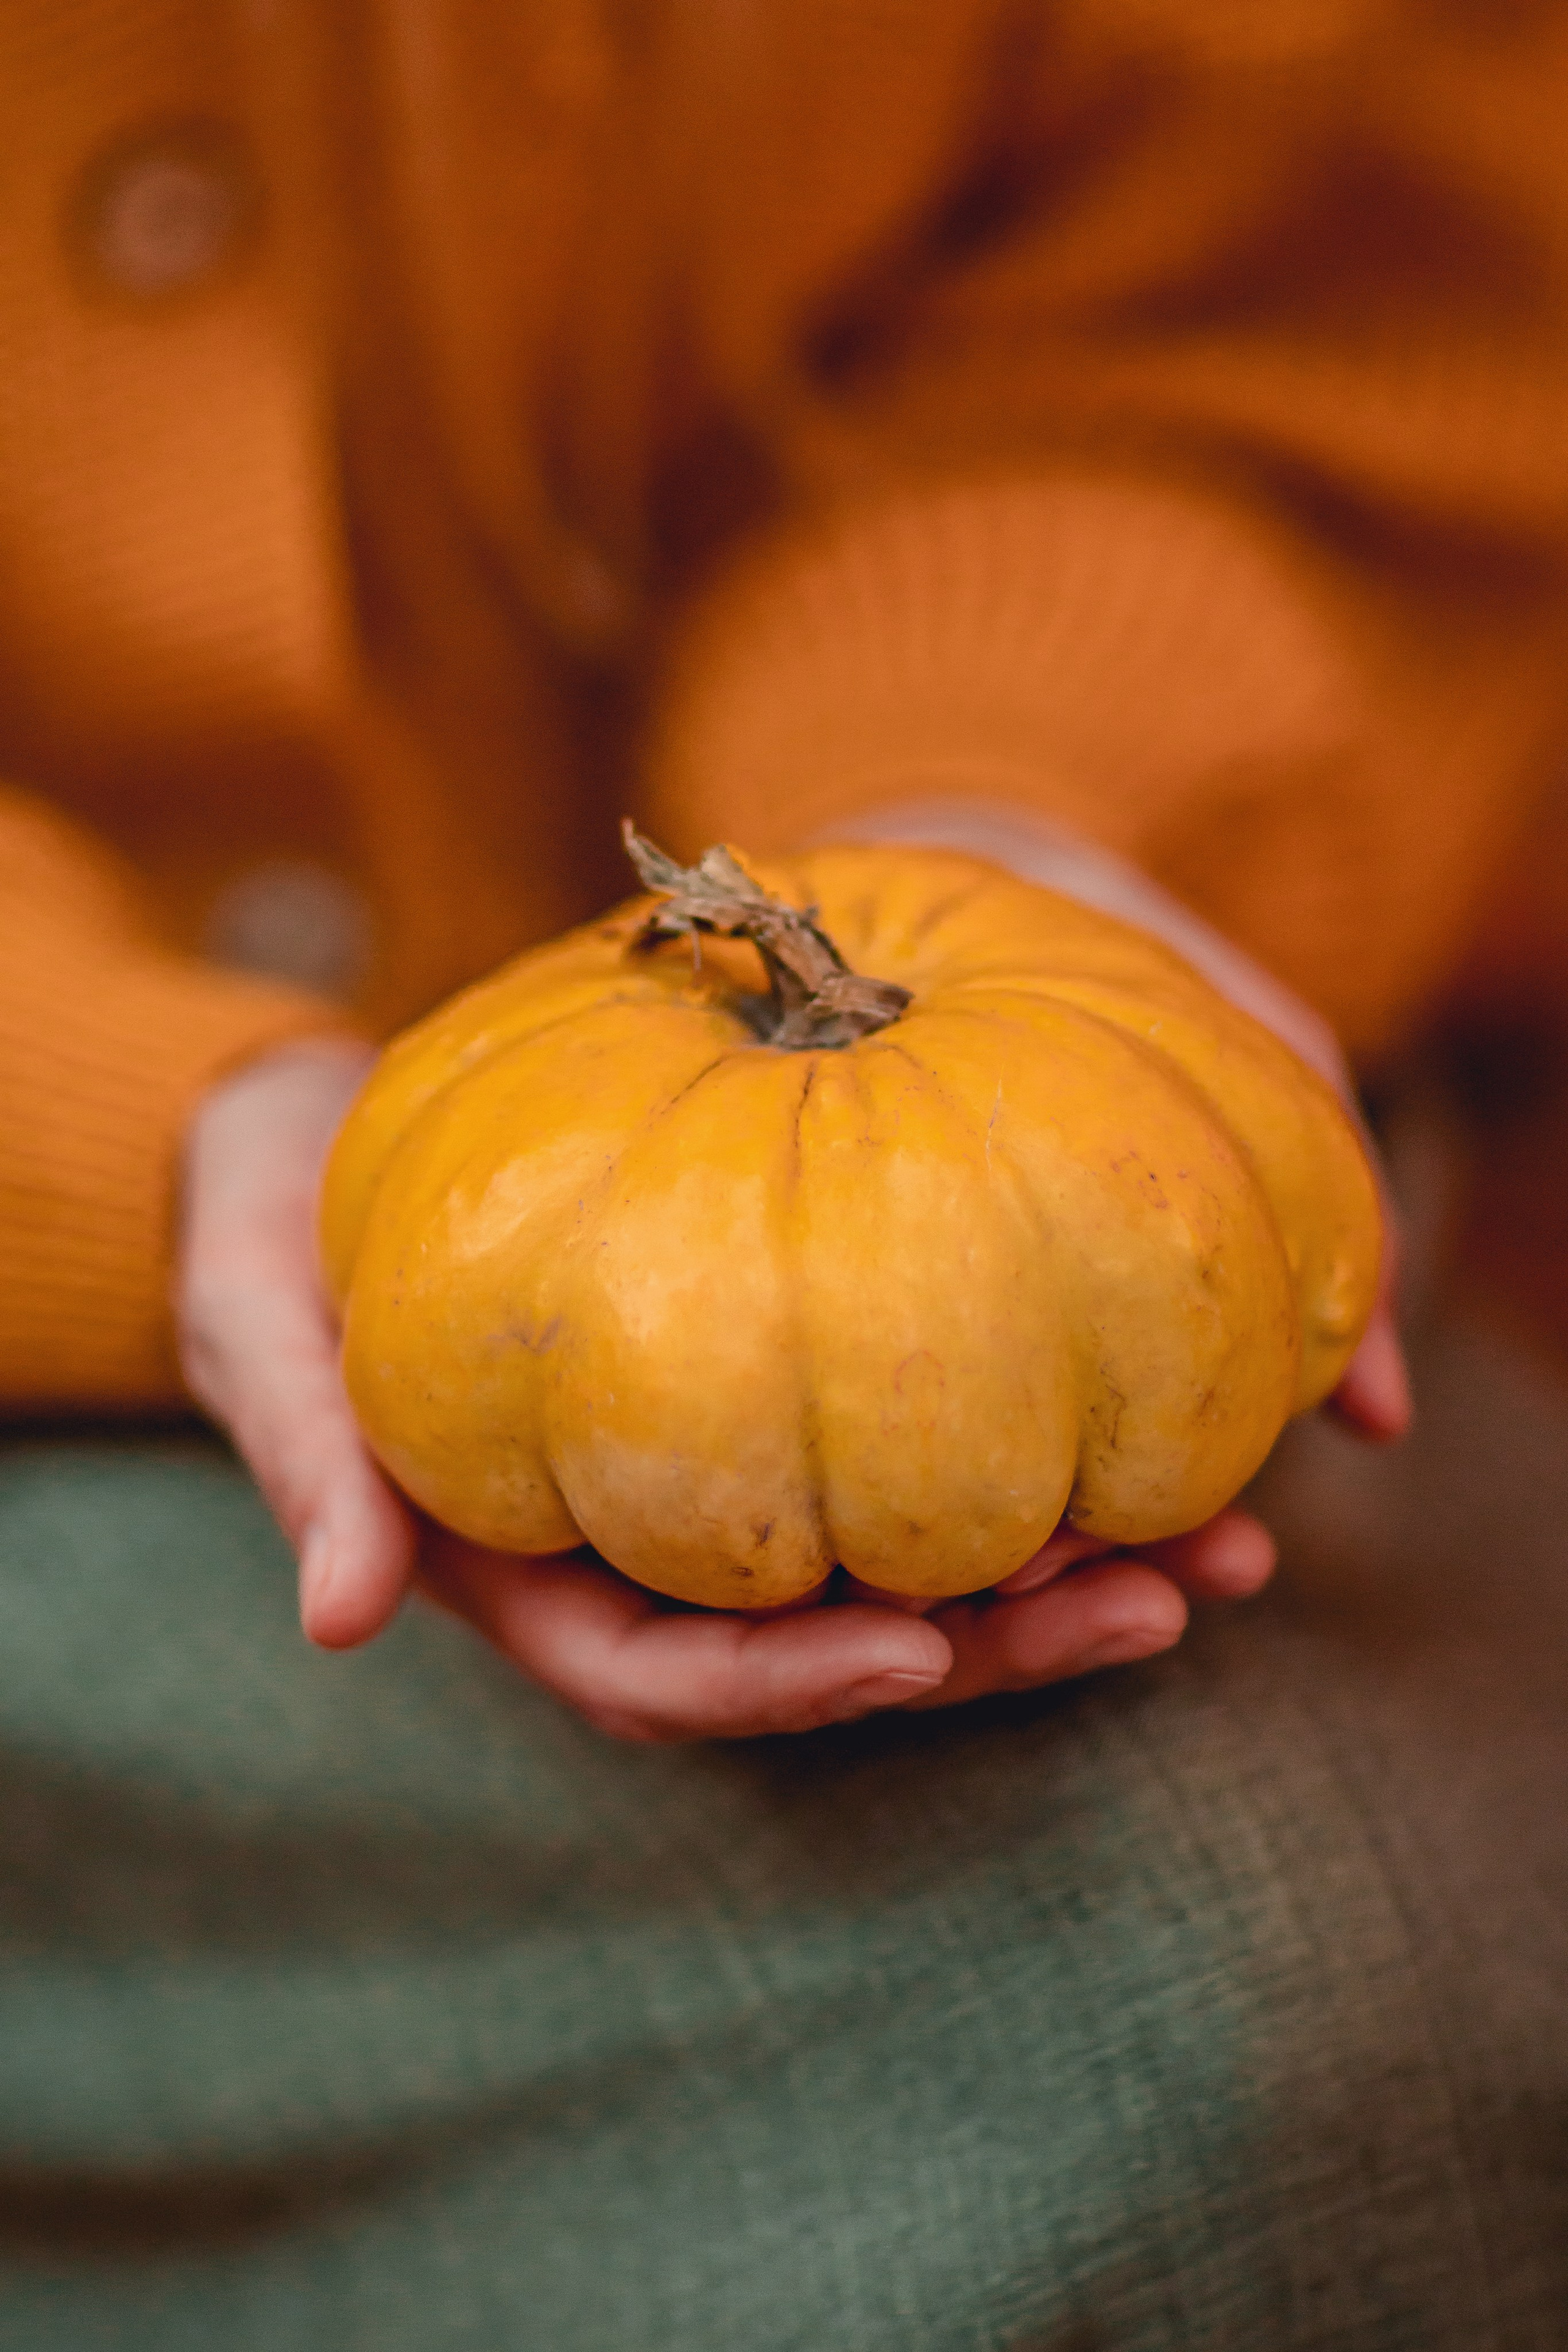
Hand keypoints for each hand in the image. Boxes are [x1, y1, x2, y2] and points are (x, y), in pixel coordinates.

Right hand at [177, 1008, 1404, 1743]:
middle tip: (1162, 1596)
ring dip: (1060, 1571)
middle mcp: (645, 1555)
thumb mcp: (269, 1342)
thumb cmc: (280, 1249)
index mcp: (533, 1576)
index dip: (796, 1681)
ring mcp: (718, 1491)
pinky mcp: (772, 1405)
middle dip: (994, 1645)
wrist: (314, 1158)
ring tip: (1224, 1544)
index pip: (673, 1675)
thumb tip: (339, 1617)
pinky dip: (1024, 1450)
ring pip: (905, 1566)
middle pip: (835, 1645)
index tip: (923, 1645)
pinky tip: (1152, 1425)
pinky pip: (910, 1454)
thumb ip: (311, 1466)